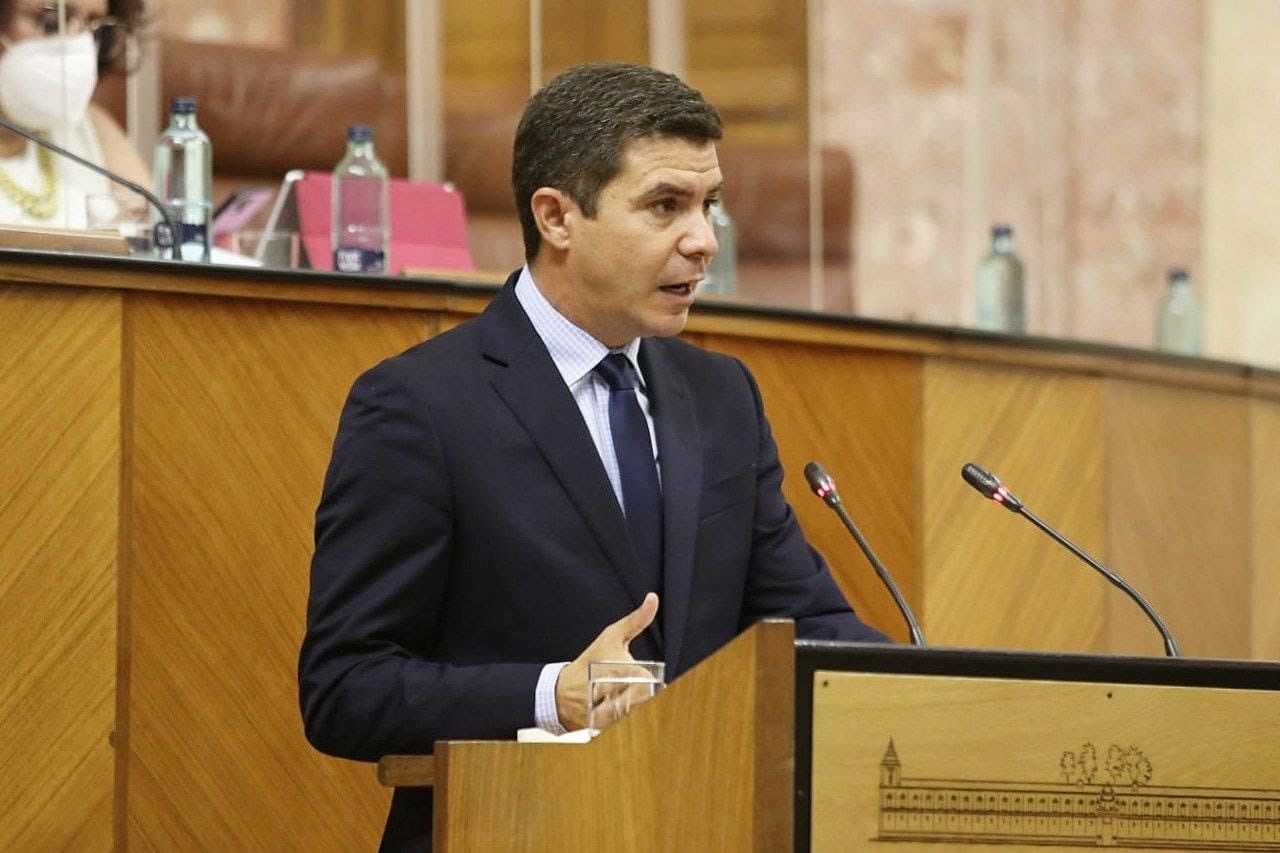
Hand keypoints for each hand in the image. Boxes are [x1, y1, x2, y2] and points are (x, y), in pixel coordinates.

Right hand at [555, 593, 658, 731]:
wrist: (560, 692)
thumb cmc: (591, 659)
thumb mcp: (612, 636)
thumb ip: (636, 620)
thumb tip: (653, 598)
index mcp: (613, 665)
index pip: (645, 677)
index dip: (648, 679)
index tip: (645, 677)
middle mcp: (607, 688)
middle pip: (642, 696)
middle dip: (641, 694)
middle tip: (632, 689)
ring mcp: (602, 709)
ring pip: (633, 711)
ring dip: (633, 707)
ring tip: (623, 699)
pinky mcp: (599, 726)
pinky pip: (621, 725)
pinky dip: (622, 719)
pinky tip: (616, 712)